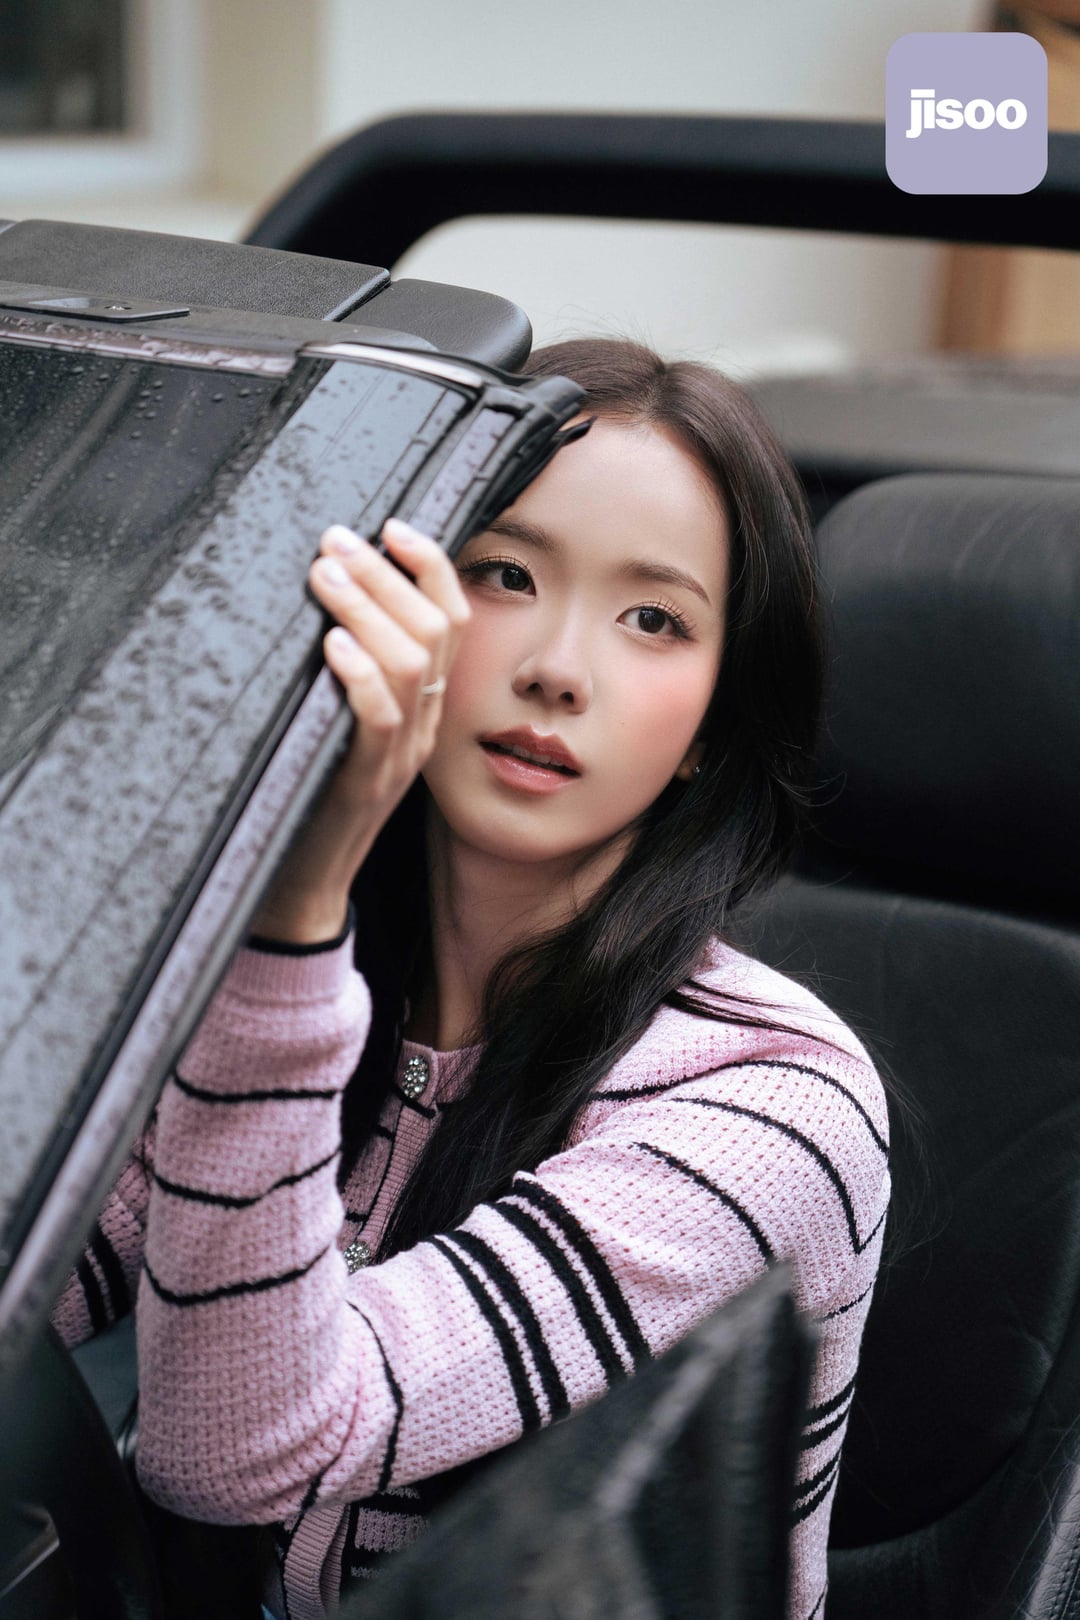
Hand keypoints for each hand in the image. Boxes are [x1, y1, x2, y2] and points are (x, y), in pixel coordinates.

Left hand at [251, 518, 469, 943]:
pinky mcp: (365, 781)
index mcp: (422, 708)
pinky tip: (332, 645)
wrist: (303, 886)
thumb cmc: (307, 795)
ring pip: (411, 664)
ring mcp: (400, 755)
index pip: (452, 622)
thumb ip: (348, 673)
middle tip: (337, 541)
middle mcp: (421, 726)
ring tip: (326, 576)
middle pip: (432, 630)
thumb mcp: (337, 724)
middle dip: (387, 574)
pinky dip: (359, 675)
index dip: (431, 568)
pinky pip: (379, 719)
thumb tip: (324, 600)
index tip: (392, 527)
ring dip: (367, 609)